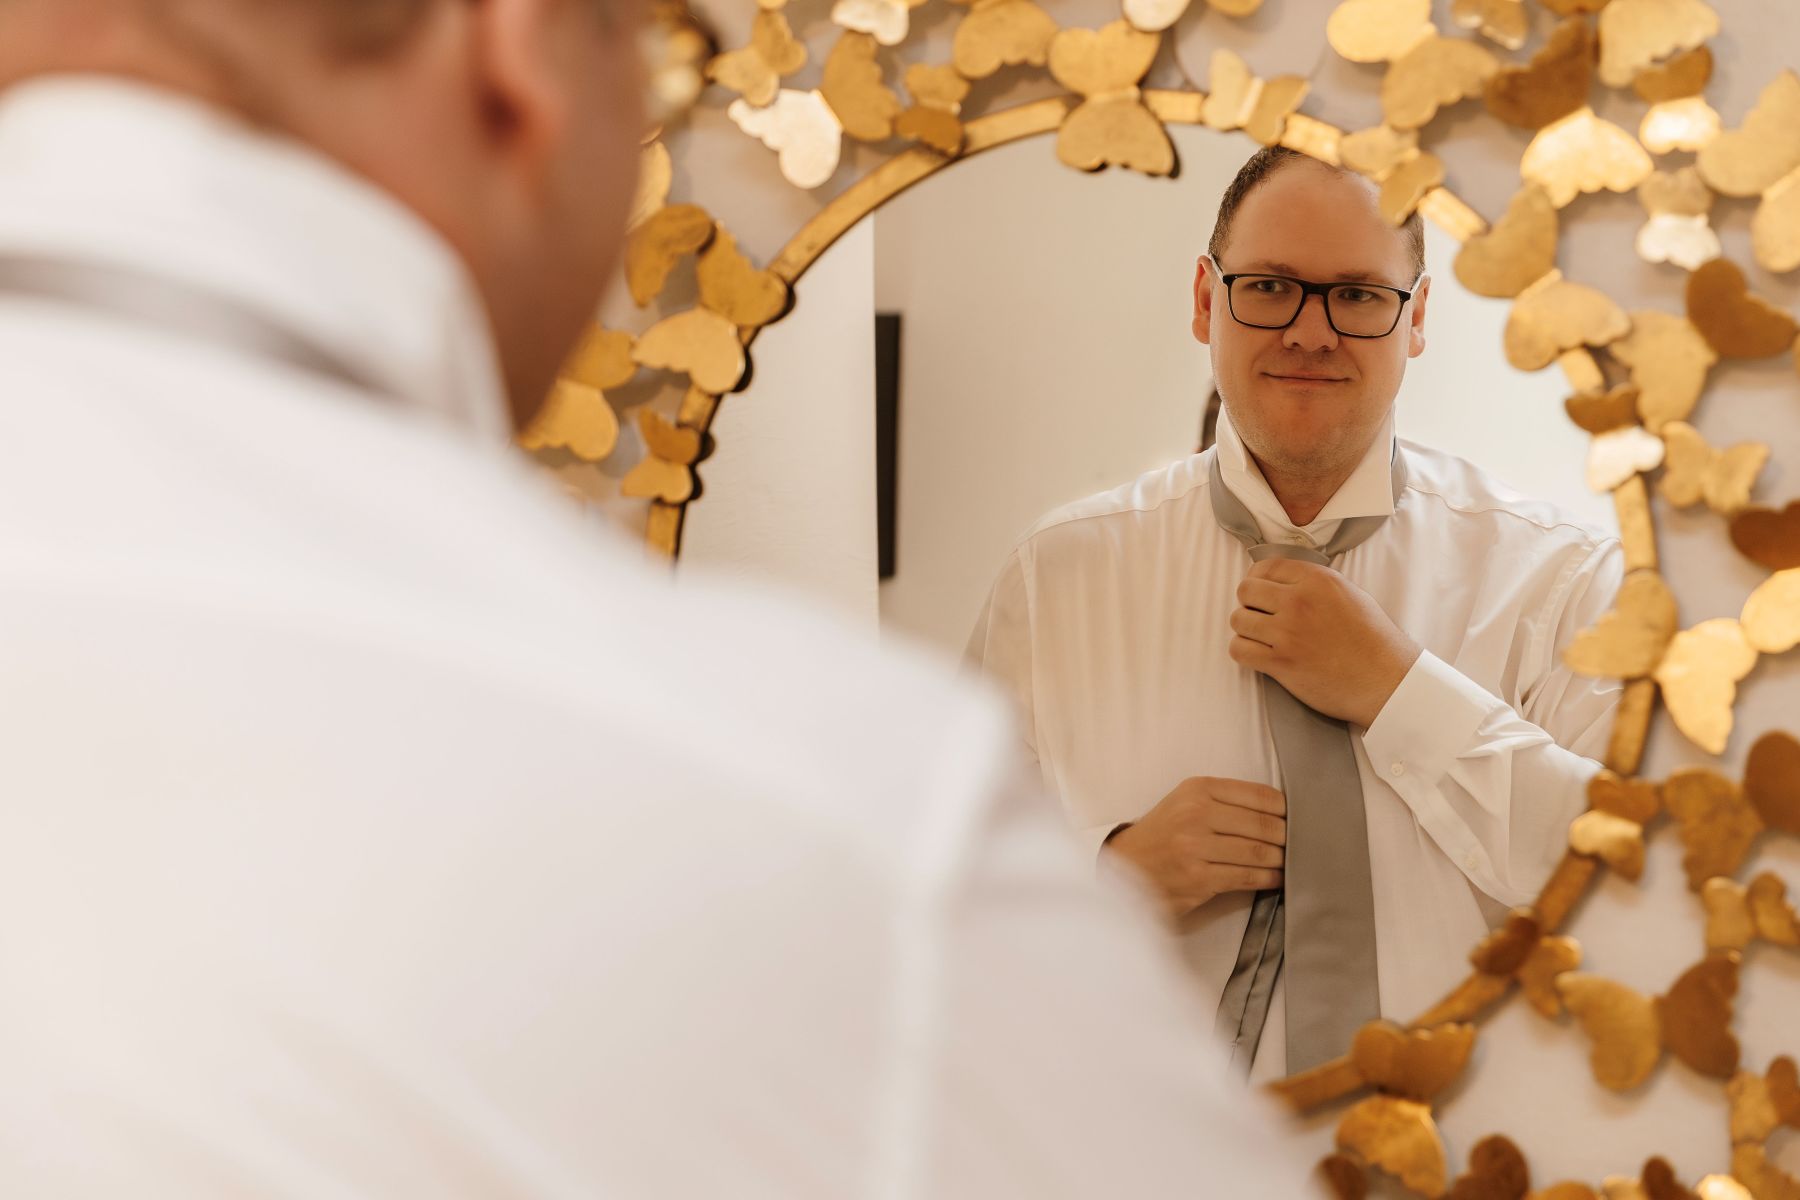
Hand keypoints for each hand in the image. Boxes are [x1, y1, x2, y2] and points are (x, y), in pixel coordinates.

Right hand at [1106, 777, 1285, 920]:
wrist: (1127, 866)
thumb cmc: (1164, 833)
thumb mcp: (1187, 802)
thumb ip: (1226, 801)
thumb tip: (1282, 811)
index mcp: (1197, 789)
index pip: (1260, 795)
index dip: (1287, 809)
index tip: (1298, 819)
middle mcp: (1196, 813)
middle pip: (1265, 825)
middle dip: (1289, 838)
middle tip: (1302, 845)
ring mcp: (1195, 847)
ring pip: (1259, 852)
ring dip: (1282, 860)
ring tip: (1291, 862)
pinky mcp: (1198, 878)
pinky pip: (1248, 877)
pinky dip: (1270, 879)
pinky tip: (1278, 878)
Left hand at [1228, 558, 1421, 727]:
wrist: (1386, 679)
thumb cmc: (1373, 639)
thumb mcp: (1349, 594)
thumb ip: (1314, 583)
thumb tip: (1283, 582)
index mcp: (1317, 580)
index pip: (1265, 567)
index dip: (1258, 580)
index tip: (1262, 592)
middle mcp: (1298, 601)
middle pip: (1246, 591)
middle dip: (1250, 603)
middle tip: (1261, 616)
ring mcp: (1287, 633)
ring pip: (1238, 620)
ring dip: (1246, 629)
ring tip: (1262, 637)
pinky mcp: (1281, 662)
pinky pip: (1238, 650)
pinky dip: (1243, 652)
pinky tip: (1258, 655)